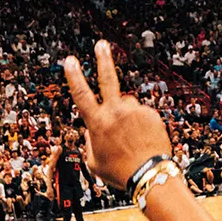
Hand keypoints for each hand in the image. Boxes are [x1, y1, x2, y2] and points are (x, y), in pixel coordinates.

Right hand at [62, 40, 171, 187]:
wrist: (150, 176)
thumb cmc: (120, 172)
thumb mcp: (94, 161)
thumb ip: (91, 140)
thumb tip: (95, 127)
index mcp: (97, 123)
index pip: (81, 94)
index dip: (74, 76)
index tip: (70, 60)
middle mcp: (116, 112)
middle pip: (108, 79)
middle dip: (103, 59)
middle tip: (101, 45)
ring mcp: (135, 111)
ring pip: (127, 106)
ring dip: (126, 116)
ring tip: (131, 138)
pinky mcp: (151, 114)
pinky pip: (142, 114)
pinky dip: (140, 124)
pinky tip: (142, 139)